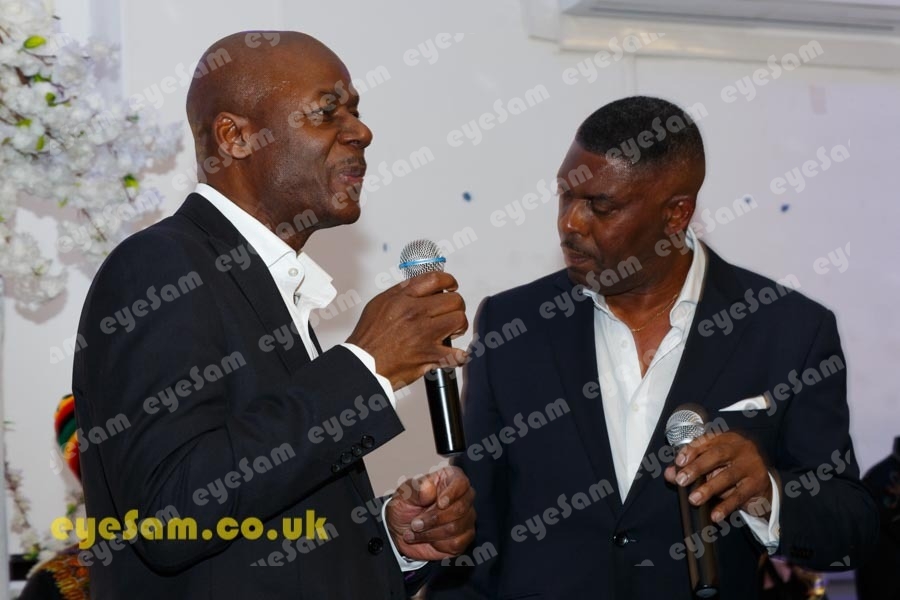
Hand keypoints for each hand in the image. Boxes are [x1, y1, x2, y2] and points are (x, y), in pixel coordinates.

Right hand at [347, 272, 467, 388]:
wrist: (363, 364)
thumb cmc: (369, 337)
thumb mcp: (379, 304)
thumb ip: (401, 292)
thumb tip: (419, 285)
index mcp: (403, 299)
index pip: (436, 279)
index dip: (449, 281)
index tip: (451, 286)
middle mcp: (416, 313)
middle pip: (454, 300)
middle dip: (455, 306)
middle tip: (449, 313)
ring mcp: (424, 334)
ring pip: (459, 320)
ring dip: (458, 326)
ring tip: (451, 331)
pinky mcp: (429, 355)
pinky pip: (455, 354)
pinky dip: (459, 356)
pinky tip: (457, 355)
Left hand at [386, 466, 475, 560]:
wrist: (400, 530)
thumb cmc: (405, 506)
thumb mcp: (404, 494)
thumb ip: (415, 489)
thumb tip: (429, 488)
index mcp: (449, 478)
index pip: (461, 483)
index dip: (452, 494)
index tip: (440, 503)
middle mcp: (462, 497)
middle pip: (460, 508)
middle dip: (434, 519)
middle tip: (415, 523)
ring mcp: (466, 517)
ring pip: (456, 527)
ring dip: (431, 532)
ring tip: (415, 531)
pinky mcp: (464, 537)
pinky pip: (456, 543)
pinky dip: (438, 543)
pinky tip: (428, 538)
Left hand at [664, 431, 772, 522]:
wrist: (761, 484)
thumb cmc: (730, 469)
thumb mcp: (710, 466)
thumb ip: (689, 467)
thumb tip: (669, 474)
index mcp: (727, 439)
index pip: (707, 440)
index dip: (691, 450)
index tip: (678, 462)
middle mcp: (741, 448)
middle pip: (717, 455)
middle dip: (697, 468)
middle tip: (681, 480)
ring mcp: (751, 465)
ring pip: (728, 476)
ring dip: (709, 489)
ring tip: (694, 499)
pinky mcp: (757, 484)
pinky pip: (739, 496)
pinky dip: (725, 506)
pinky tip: (714, 514)